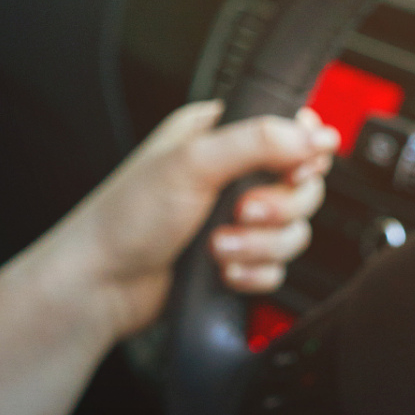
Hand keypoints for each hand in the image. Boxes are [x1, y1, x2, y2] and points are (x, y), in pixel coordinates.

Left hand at [47, 101, 339, 343]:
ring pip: (292, 230)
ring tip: (218, 247)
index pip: (288, 129)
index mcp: (217, 134)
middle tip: (244, 212)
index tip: (303, 167)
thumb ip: (256, 141)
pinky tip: (223, 272)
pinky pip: (276, 267)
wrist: (102, 284)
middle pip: (301, 184)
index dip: (306, 149)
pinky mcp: (236, 258)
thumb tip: (312, 136)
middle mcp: (230, 173)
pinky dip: (254, 272)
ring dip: (260, 244)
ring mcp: (234, 219)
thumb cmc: (127, 217)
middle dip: (278, 206)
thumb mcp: (191, 163)